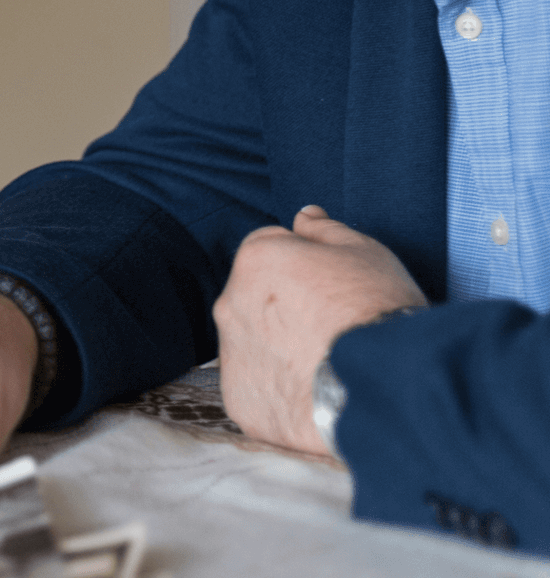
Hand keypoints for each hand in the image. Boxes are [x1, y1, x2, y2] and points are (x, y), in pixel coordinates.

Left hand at [213, 205, 426, 454]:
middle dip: (285, 306)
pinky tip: (314, 395)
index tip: (332, 287)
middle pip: (256, 297)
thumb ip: (325, 230)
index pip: (270, 248)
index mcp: (254, 259)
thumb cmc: (377, 312)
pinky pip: (257, 390)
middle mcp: (230, 303)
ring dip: (279, 348)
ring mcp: (231, 356)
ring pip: (253, 343)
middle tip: (332, 328)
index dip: (303, 264)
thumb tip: (303, 215)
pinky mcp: (240, 402)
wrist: (386, 390)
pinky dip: (279, 392)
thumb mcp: (365, 253)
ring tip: (327, 366)